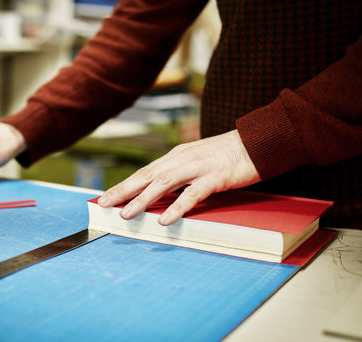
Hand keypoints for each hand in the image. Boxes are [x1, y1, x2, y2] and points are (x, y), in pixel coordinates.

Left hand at [97, 130, 260, 224]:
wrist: (257, 141)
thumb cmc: (227, 155)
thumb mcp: (197, 161)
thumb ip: (180, 174)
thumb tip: (161, 193)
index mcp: (176, 156)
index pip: (144, 172)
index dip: (124, 185)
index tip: (106, 196)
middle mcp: (182, 159)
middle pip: (147, 176)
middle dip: (123, 191)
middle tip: (104, 204)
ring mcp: (198, 166)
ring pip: (164, 184)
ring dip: (143, 199)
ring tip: (126, 214)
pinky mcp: (215, 176)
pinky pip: (193, 194)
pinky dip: (177, 207)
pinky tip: (165, 220)